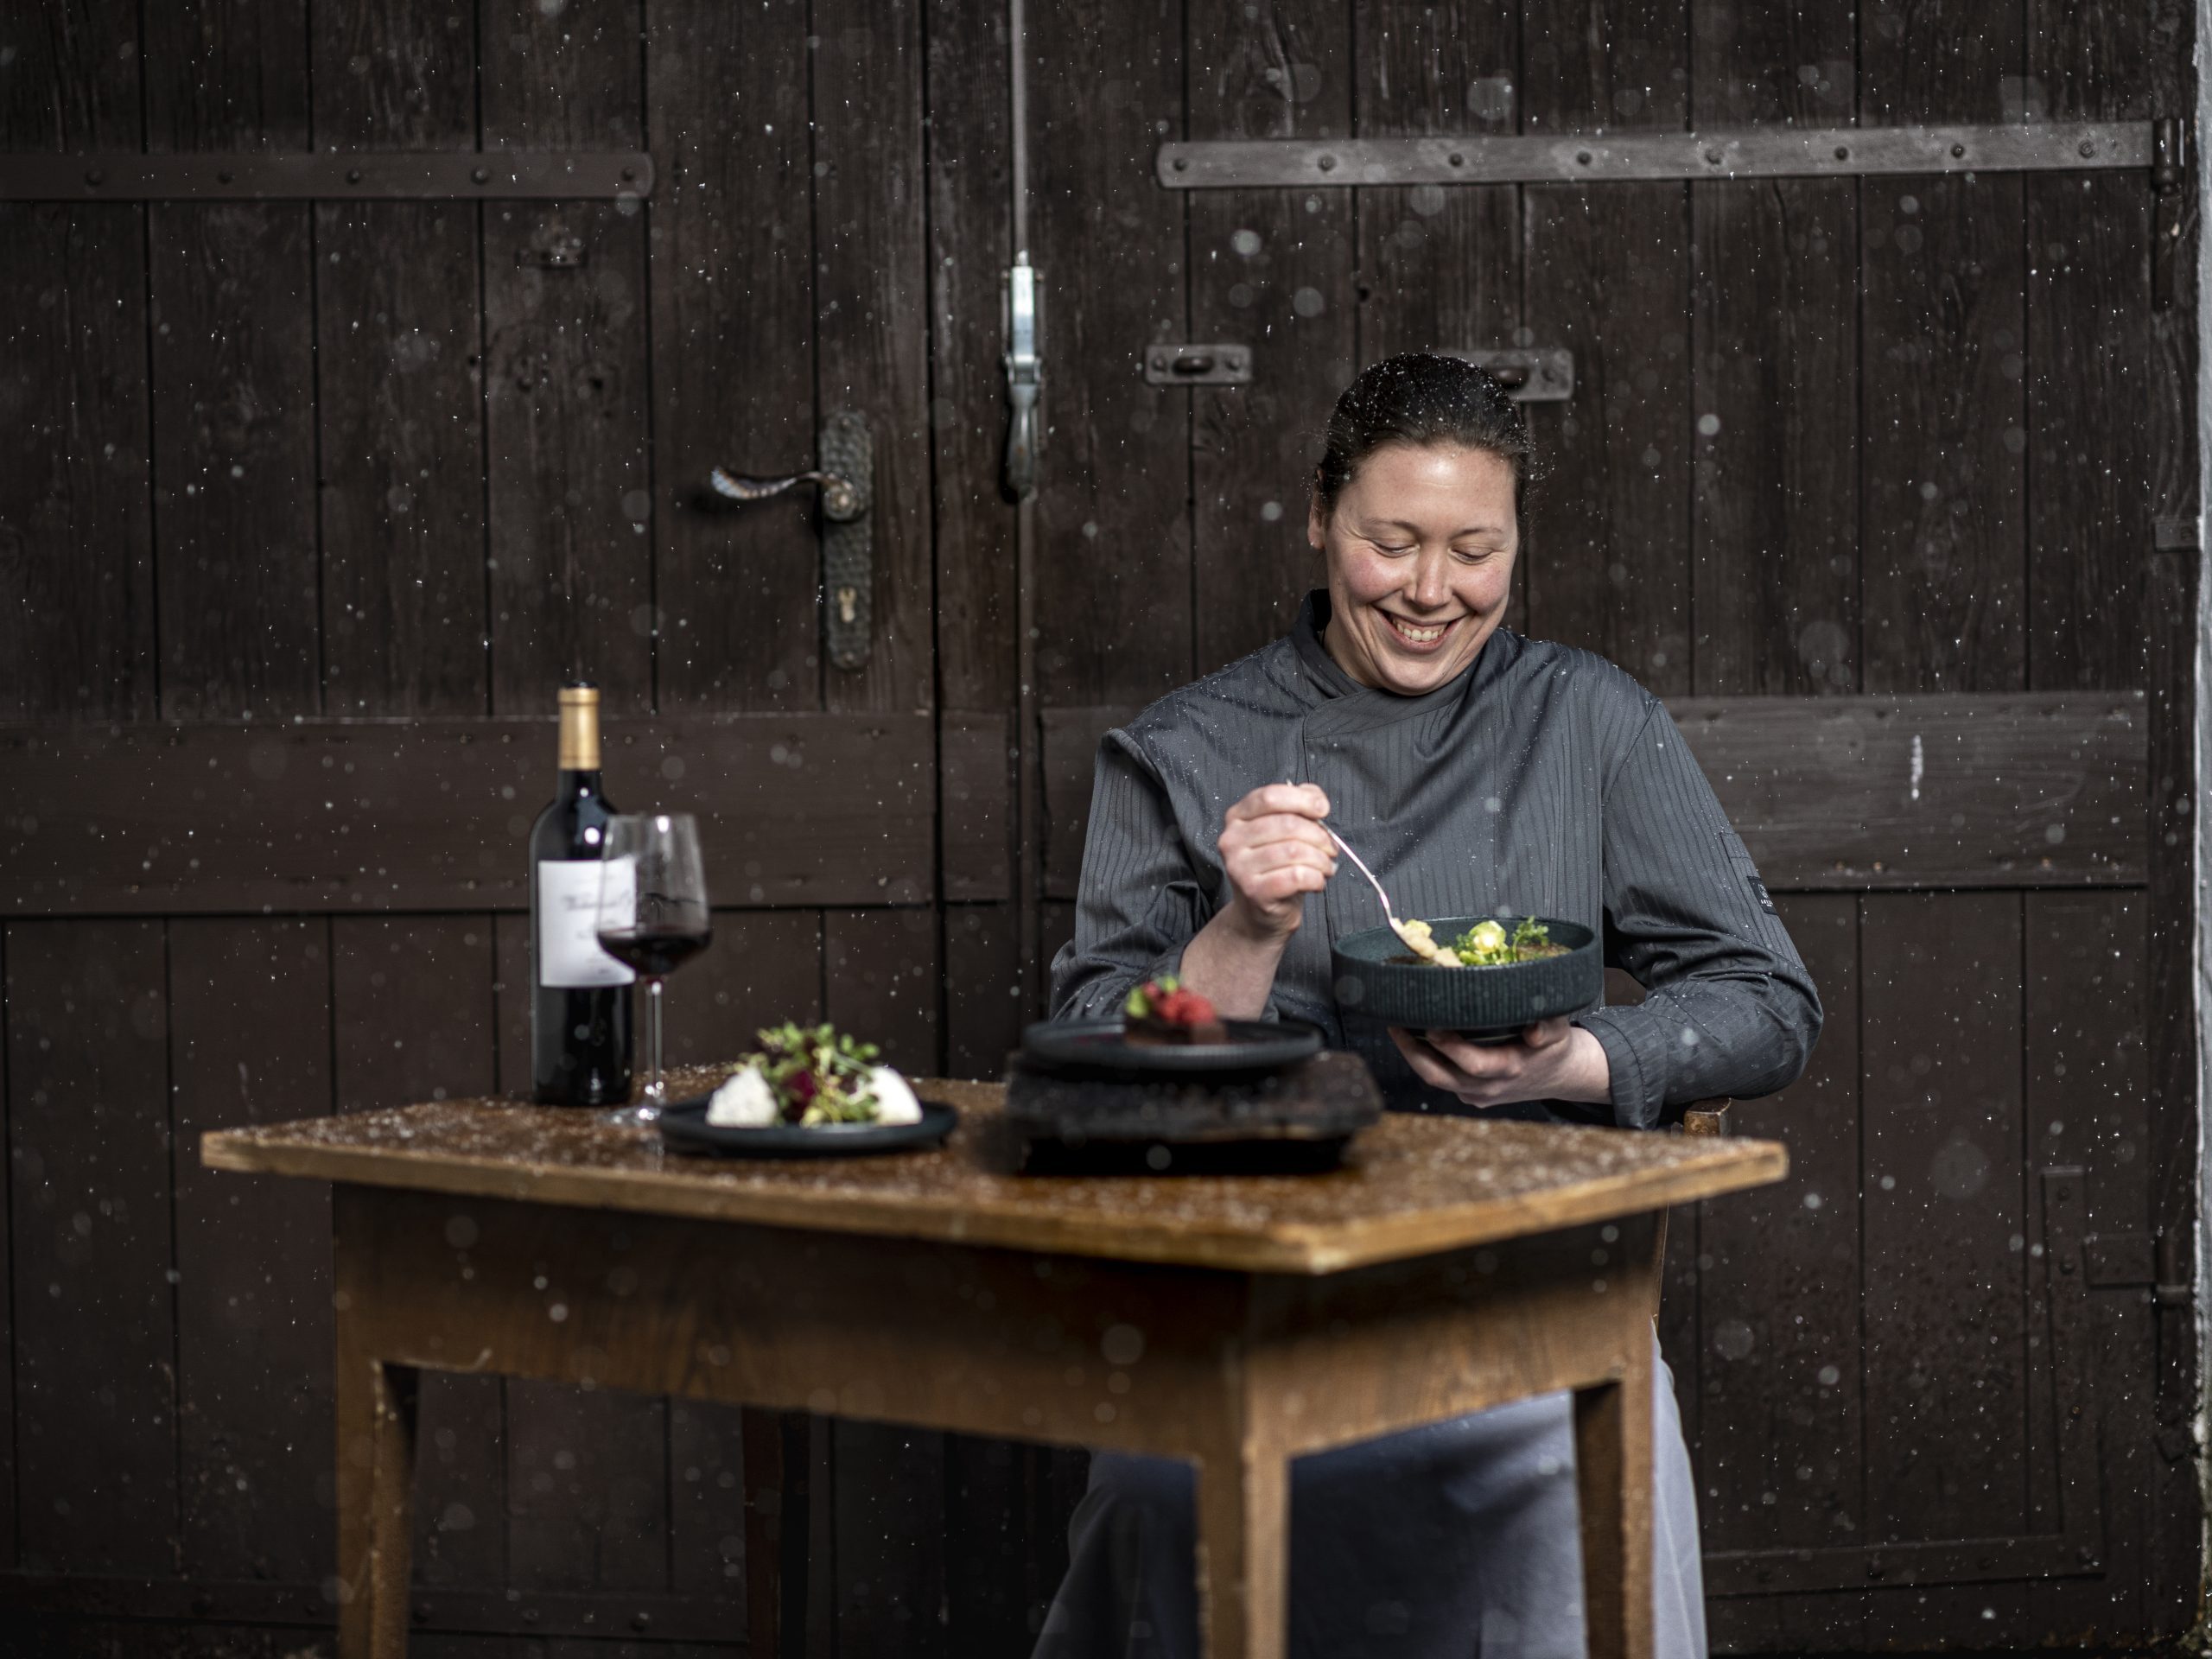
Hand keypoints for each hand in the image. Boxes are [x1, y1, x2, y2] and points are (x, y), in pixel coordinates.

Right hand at [1217, 782, 1336, 942]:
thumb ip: (1298, 806)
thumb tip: (1316, 799)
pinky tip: (1317, 882)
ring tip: (1326, 867)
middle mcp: (1232, 839)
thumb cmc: (1275, 868)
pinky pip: (1296, 876)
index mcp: (1237, 817)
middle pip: (1287, 824)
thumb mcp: (1283, 831)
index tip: (1323, 810)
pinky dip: (1316, 878)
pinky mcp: (1253, 891)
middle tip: (1330, 849)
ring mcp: (1239, 867)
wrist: (1258, 913)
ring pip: (1295, 851)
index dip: (1302, 800)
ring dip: (1321, 860)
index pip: (1270, 797)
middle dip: (1319, 836)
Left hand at [1390, 1018, 1612, 1108]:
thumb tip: (1534, 1030)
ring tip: (1395, 1028)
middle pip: (1441, 1076)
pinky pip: (1441, 1078)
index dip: (1449, 1047)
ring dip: (1412, 1055)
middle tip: (1396, 1025)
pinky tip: (1412, 1037)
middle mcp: (1489, 1087)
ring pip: (1436, 1079)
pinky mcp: (1470, 1095)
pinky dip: (1424, 1059)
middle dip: (1415, 1052)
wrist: (1559, 1075)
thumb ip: (1549, 1028)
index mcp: (1509, 1070)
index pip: (1473, 1063)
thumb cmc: (1554, 1045)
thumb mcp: (1559, 1033)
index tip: (1431, 1024)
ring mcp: (1476, 1095)